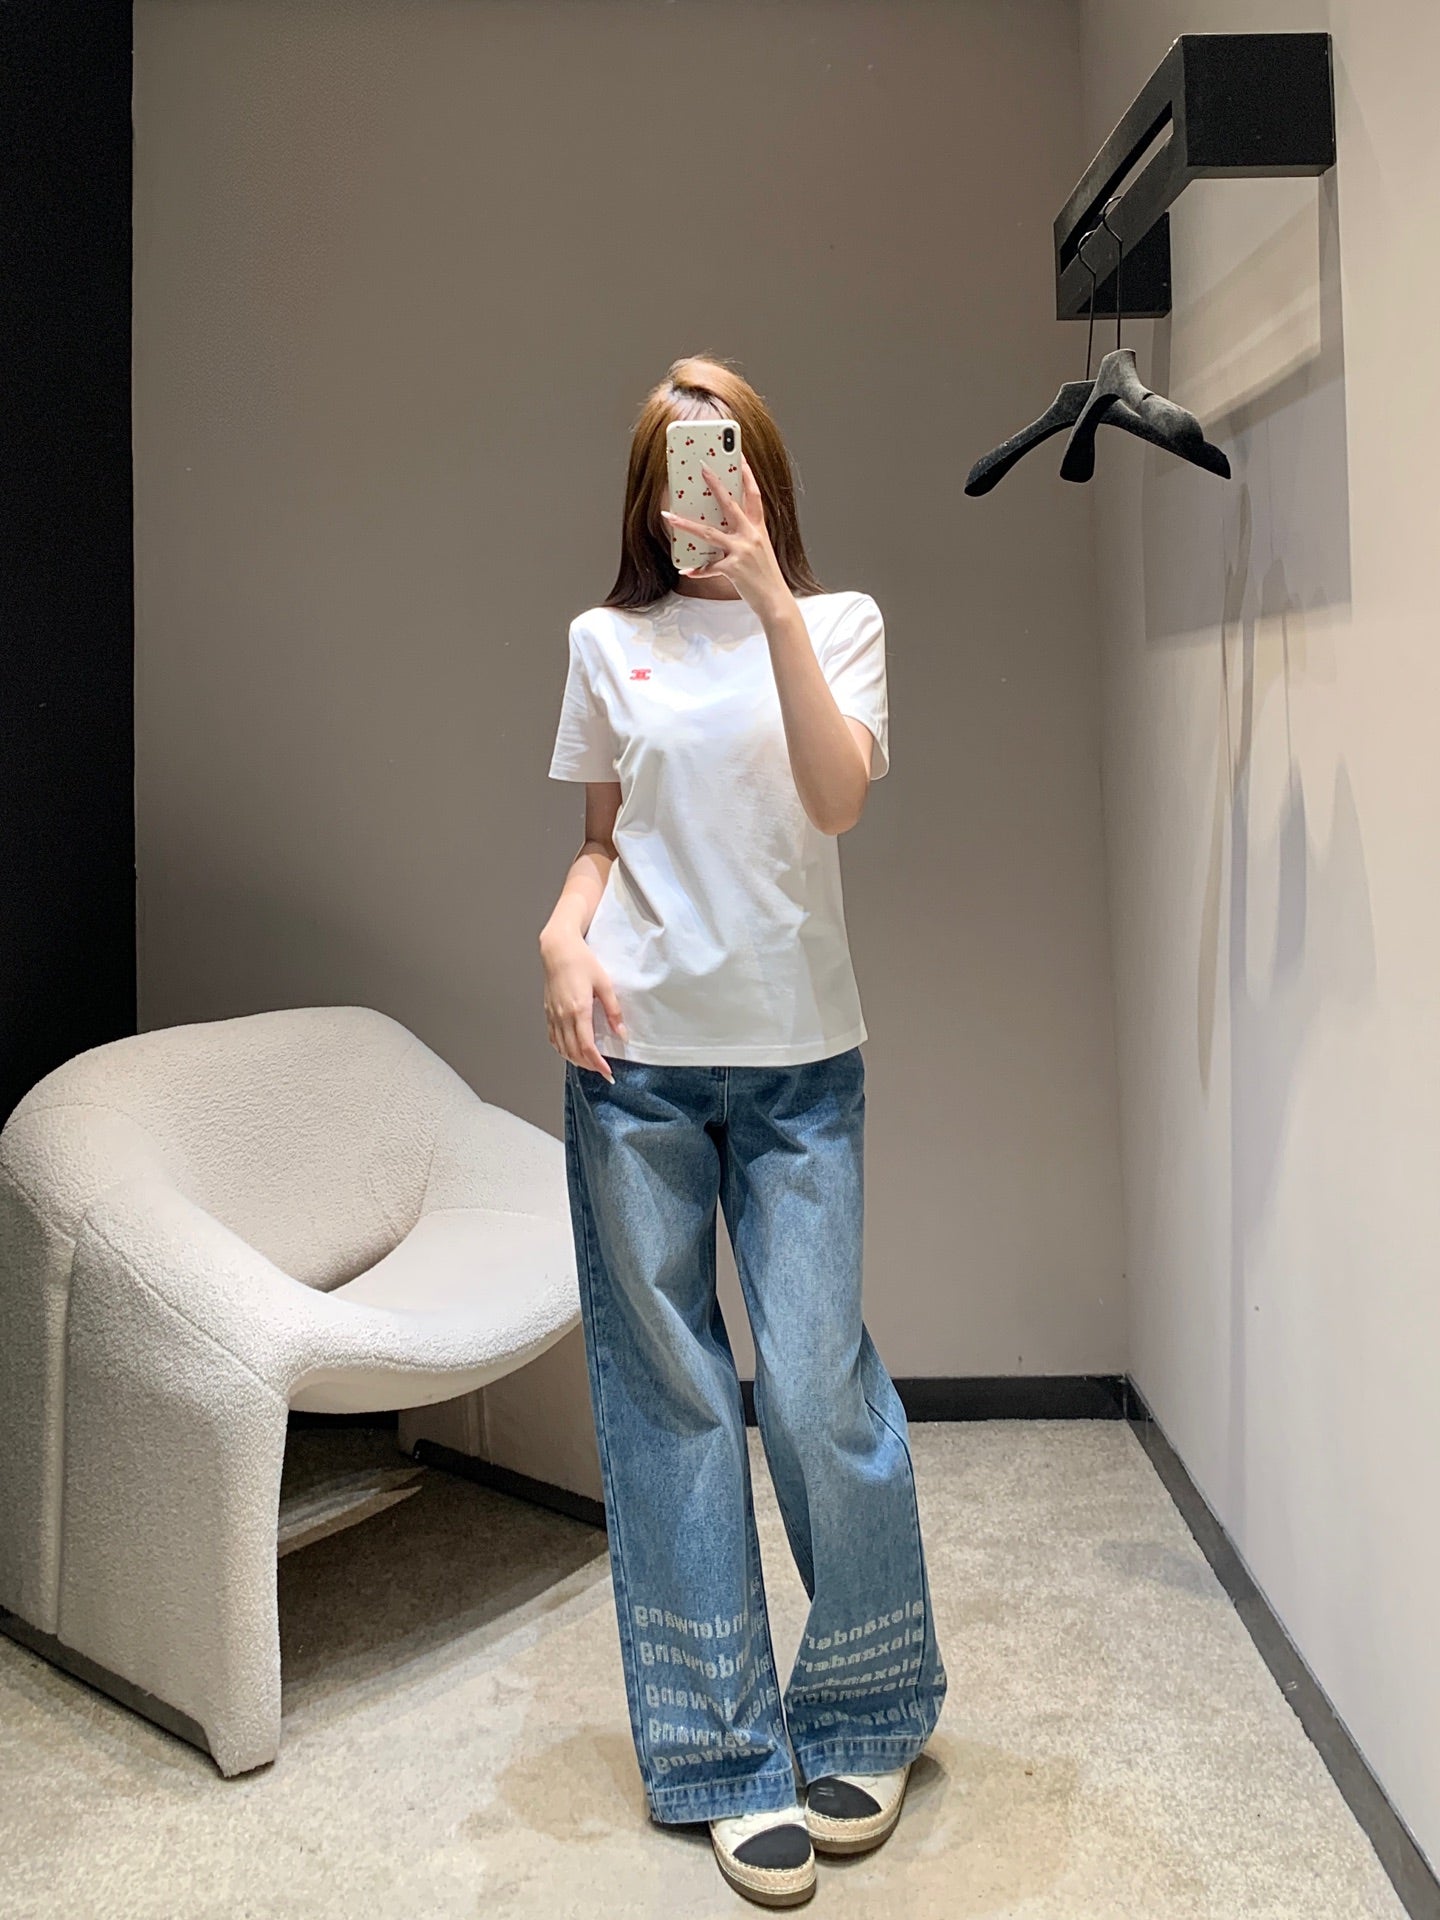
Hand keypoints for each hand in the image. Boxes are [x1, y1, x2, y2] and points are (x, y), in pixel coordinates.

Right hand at [542, 935, 623, 1080]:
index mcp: (578, 1010)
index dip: (598, 1064)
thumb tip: (622, 1034)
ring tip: (590, 1063)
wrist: (558, 949)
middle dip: (589, 1066)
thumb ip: (613, 1011)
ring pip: (562, 1048)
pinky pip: (553, 1038)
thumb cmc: (582, 962)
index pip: (587, 1047)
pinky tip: (571, 1050)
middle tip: (603, 1071)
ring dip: (576, 1060)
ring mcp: (553, 1015)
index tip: (608, 1073)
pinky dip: (563, 1050)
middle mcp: (563, 1016)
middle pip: (574, 1052)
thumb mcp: (604, 984)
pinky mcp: (548, 1012)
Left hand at [660, 455, 789, 619]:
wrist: (776, 601)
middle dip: (715, 484)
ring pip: (709, 533)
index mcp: (758, 529)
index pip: (754, 495)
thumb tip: (719, 531)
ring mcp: (742, 551)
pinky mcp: (734, 569)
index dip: (747, 474)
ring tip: (669, 517)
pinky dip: (698, 569)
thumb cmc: (766, 576)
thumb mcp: (759, 551)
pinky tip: (686, 570)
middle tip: (702, 467)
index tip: (740, 457)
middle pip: (730, 504)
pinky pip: (709, 567)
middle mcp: (751, 536)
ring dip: (686, 525)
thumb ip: (744, 537)